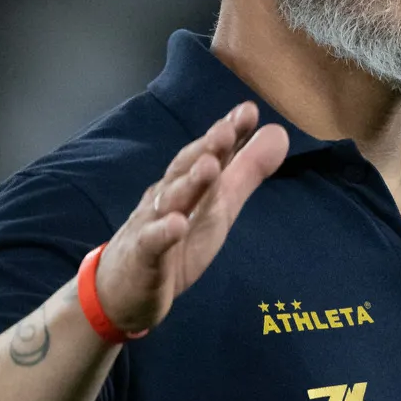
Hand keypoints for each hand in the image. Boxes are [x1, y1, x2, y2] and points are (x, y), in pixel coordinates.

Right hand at [94, 104, 291, 334]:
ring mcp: (151, 224)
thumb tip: (278, 133)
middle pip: (185, 169)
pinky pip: (151, 243)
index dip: (226, 134)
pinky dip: (163, 232)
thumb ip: (246, 172)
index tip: (249, 111)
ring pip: (169, 201)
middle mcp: (167, 197)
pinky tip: (176, 224)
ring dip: (188, 182)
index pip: (207, 154)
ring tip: (209, 166)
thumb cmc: (175, 240)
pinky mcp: (142, 257)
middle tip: (227, 129)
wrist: (121, 289)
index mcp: (187, 185)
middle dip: (206, 148)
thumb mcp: (218, 206)